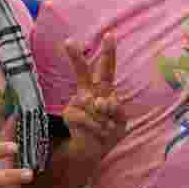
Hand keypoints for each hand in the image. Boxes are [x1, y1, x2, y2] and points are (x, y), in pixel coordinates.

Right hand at [63, 34, 125, 152]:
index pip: (107, 68)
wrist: (91, 153)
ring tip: (105, 129)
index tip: (110, 34)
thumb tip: (100, 101)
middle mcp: (88, 92)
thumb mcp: (120, 120)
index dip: (109, 52)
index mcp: (103, 90)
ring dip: (105, 120)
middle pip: (83, 72)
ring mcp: (77, 103)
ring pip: (93, 103)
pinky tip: (98, 134)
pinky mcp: (70, 114)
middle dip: (75, 57)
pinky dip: (98, 128)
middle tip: (68, 41)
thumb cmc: (108, 133)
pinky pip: (88, 117)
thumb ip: (115, 108)